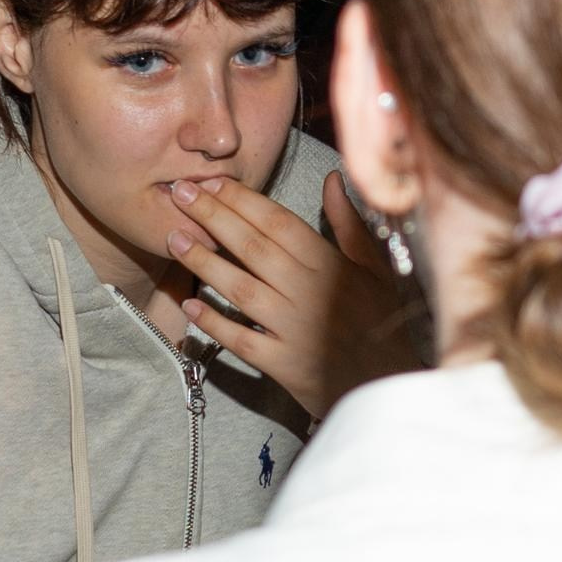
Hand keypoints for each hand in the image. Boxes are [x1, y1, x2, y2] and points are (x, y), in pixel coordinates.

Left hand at [164, 170, 417, 420]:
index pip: (279, 223)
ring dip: (205, 263)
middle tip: (180, 194)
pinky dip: (214, 323)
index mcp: (331, 265)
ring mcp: (293, 329)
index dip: (243, 200)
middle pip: (254, 247)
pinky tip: (190, 305)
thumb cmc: (380, 321)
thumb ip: (348, 223)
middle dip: (214, 217)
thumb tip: (332, 179)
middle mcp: (309, 292)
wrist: (387, 383)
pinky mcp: (283, 364)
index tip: (212, 183)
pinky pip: (241, 340)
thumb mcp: (374, 268)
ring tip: (174, 239)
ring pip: (242, 289)